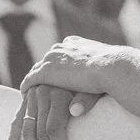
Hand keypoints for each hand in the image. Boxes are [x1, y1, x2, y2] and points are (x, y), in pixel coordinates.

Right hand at [11, 82, 93, 139]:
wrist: (80, 63)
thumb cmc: (93, 81)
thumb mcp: (94, 88)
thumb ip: (86, 99)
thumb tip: (75, 111)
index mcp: (58, 92)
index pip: (54, 127)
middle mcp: (42, 94)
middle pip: (39, 132)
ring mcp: (31, 97)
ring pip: (27, 129)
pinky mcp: (25, 98)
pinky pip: (16, 120)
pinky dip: (14, 137)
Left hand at [20, 37, 136, 97]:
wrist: (112, 68)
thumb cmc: (114, 73)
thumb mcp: (103, 71)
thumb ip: (94, 76)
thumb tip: (93, 86)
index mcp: (75, 44)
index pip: (59, 54)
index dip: (56, 66)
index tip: (54, 77)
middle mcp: (61, 47)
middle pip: (45, 61)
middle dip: (42, 73)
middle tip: (38, 88)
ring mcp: (52, 58)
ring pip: (37, 70)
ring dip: (34, 81)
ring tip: (31, 93)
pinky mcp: (46, 71)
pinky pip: (30, 80)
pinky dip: (27, 88)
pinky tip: (26, 96)